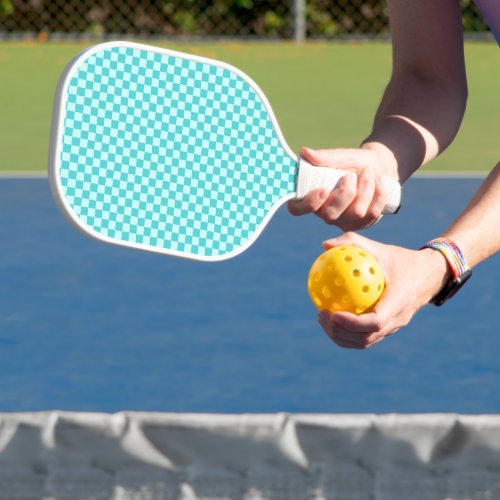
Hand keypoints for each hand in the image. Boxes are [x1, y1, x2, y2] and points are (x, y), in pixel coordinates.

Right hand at [288, 145, 397, 230]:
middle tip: (351, 175)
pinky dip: (378, 195)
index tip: (323, 189)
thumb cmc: (353, 161)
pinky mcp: (361, 224)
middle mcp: (323, 212)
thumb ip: (324, 157)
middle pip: (330, 215)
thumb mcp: (341, 156)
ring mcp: (342, 221)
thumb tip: (304, 152)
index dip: (308, 204)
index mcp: (310, 196)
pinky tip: (379, 181)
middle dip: (346, 193)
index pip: (297, 209)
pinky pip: (371, 215)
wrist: (379, 166)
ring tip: (368, 172)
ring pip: (355, 213)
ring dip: (365, 188)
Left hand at [316, 232, 450, 348]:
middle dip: (340, 332)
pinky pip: (366, 337)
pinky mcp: (389, 329)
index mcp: (399, 301)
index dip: (352, 323)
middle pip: (366, 338)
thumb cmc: (401, 259)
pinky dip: (347, 333)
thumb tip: (324, 245)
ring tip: (322, 319)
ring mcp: (394, 327)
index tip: (332, 313)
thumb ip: (353, 243)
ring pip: (365, 342)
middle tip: (321, 315)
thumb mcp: (380, 248)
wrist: (429, 275)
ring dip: (341, 336)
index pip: (375, 321)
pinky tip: (331, 318)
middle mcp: (398, 319)